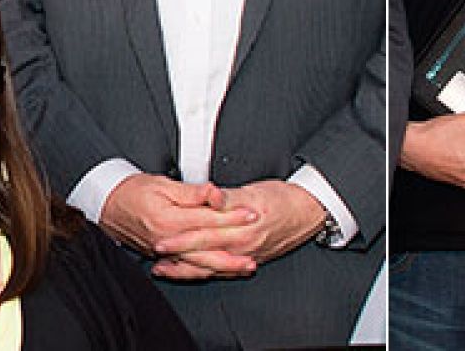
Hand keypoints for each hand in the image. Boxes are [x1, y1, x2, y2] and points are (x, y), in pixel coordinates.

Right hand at [99, 174, 256, 280]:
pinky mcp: (163, 256)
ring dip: (225, 266)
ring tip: (246, 266)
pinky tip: (220, 272)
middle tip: (257, 249)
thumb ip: (192, 192)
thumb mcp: (163, 184)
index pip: (209, 220)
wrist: (107, 205)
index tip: (251, 213)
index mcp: (170, 220)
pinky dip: (206, 271)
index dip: (233, 216)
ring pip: (200, 264)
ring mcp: (165, 252)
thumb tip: (214, 192)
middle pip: (208, 249)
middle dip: (235, 250)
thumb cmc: (133, 191)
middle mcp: (168, 240)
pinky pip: (188, 269)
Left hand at [154, 180, 325, 277]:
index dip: (182, 235)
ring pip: (211, 267)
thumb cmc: (282, 199)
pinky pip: (222, 271)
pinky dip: (204, 272)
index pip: (206, 233)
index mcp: (243, 226)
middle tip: (156, 252)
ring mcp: (246, 256)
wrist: (307, 212)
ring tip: (164, 268)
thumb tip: (211, 195)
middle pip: (204, 253)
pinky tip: (190, 271)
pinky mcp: (249, 260)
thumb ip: (228, 197)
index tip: (162, 235)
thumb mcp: (254, 191)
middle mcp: (244, 245)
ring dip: (186, 269)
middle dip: (178, 255)